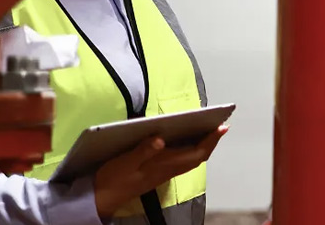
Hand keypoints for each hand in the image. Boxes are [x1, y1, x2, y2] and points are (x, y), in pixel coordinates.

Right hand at [94, 126, 227, 217]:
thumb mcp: (126, 161)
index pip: (196, 153)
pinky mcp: (157, 173)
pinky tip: (186, 140)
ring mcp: (164, 172)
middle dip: (211, 141)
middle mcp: (168, 169)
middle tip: (220, 125)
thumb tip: (160, 138)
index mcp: (164, 165)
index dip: (211, 140)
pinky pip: (181, 161)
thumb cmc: (114, 178)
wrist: (102, 198)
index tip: (222, 127)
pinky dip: (189, 149)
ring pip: (190, 159)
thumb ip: (143, 150)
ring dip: (202, 145)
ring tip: (208, 130)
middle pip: (197, 156)